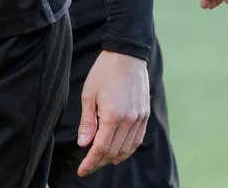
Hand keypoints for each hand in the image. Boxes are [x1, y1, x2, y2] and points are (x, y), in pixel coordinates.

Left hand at [77, 51, 149, 176]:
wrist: (126, 56)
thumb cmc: (103, 73)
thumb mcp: (88, 95)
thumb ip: (87, 122)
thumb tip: (84, 144)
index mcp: (112, 116)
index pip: (101, 148)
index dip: (91, 162)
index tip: (82, 171)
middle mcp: (129, 121)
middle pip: (114, 151)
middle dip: (100, 162)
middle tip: (88, 166)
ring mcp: (139, 119)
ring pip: (127, 148)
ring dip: (114, 158)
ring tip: (100, 161)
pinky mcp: (145, 115)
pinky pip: (137, 140)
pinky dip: (127, 149)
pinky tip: (118, 152)